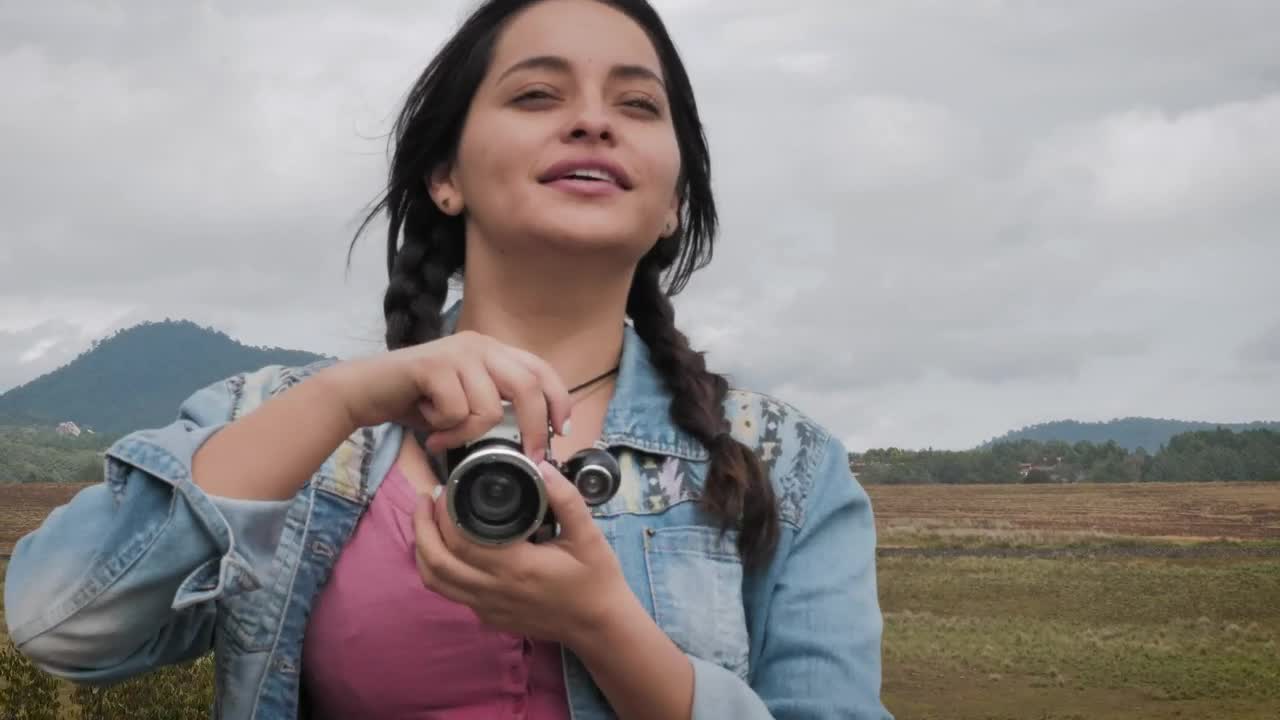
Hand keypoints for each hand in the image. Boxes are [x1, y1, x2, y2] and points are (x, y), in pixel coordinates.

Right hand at [317, 330, 571, 461]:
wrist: (365, 391)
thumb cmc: (417, 401)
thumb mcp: (465, 400)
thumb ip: (496, 404)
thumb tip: (535, 435)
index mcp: (492, 350)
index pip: (540, 369)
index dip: (558, 399)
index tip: (561, 430)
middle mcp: (479, 345)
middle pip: (527, 387)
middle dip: (532, 428)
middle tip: (527, 457)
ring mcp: (457, 353)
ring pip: (488, 409)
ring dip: (466, 435)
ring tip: (442, 436)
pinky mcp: (434, 365)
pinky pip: (457, 412)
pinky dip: (444, 431)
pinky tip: (427, 424)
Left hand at [412, 459, 632, 646]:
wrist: (598, 624)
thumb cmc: (595, 579)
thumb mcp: (589, 534)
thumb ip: (566, 499)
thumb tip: (541, 469)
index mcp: (516, 567)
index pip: (461, 540)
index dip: (442, 513)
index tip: (443, 490)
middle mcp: (495, 591)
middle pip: (437, 561)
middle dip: (422, 527)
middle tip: (425, 500)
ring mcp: (488, 609)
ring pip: (436, 582)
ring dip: (423, 550)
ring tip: (425, 523)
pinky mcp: (489, 618)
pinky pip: (451, 594)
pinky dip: (439, 570)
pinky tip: (448, 550)